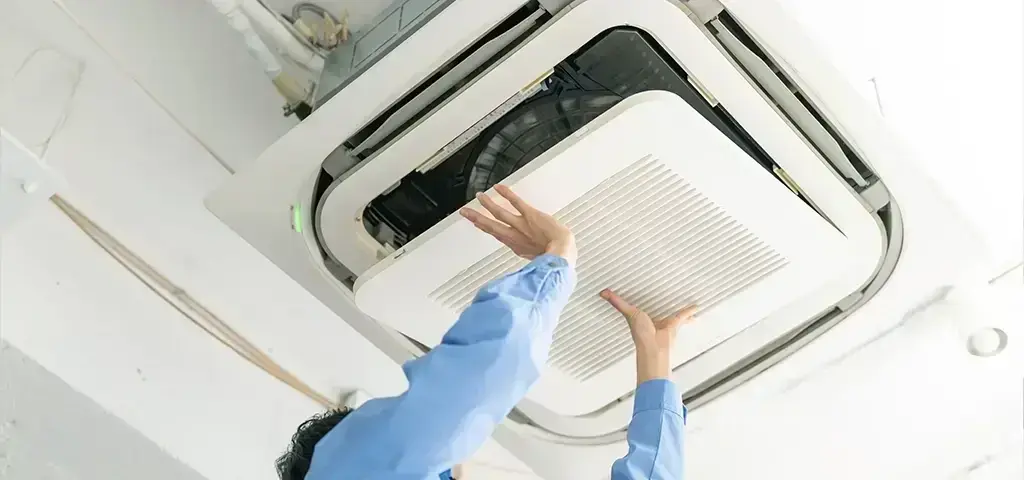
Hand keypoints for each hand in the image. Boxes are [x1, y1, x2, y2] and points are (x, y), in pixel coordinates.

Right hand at [460, 185, 576, 265]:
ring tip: (479, 196)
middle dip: (476, 218)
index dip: (484, 228)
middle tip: (464, 211)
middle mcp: (514, 235)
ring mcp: (521, 225)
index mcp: (516, 246)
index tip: (476, 223)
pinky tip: (497, 187)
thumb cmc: (554, 259)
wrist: (562, 255)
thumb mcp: (537, 262)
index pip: (496, 234)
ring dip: (488, 204)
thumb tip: (532, 262)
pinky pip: (515, 202)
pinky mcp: (530, 215)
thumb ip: (531, 259)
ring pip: (499, 213)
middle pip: (490, 225)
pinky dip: (506, 194)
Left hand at [600, 289, 696, 384]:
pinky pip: (683, 316)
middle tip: (665, 299)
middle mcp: (653, 321)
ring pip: (672, 315)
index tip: (641, 296)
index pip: (639, 307)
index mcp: (641, 318)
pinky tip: (695, 307)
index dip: (639, 302)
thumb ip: (616, 302)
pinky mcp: (675, 324)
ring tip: (684, 306)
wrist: (654, 347)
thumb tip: (602, 292)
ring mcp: (665, 323)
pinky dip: (689, 312)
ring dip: (677, 312)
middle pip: (658, 310)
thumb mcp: (628, 312)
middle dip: (661, 306)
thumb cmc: (641, 334)